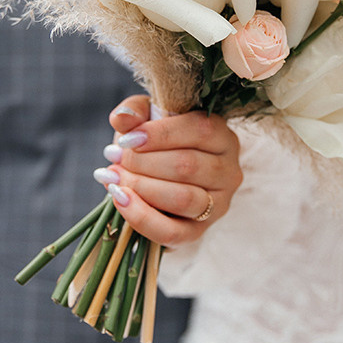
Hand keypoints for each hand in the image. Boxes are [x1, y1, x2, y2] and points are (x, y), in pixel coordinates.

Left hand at [98, 95, 241, 247]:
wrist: (157, 179)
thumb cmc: (156, 142)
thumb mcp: (148, 118)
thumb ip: (135, 111)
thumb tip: (121, 118)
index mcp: (222, 136)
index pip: (199, 131)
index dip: (159, 135)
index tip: (126, 140)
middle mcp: (228, 171)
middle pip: (188, 166)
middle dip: (142, 162)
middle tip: (113, 157)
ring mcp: (218, 205)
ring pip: (183, 198)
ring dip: (141, 187)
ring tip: (113, 177)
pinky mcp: (198, 232)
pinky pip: (172, 232)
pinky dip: (141, 217)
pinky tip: (120, 199)